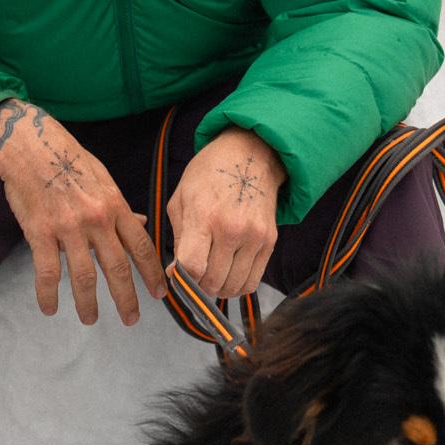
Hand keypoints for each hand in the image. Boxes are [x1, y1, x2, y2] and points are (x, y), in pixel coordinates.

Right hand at [0, 100, 167, 325]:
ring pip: (84, 276)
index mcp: (114, 207)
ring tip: (90, 319)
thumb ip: (120, 207)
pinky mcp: (40, 233)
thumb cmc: (69, 162)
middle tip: (131, 319)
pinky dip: (48, 295)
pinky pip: (47, 272)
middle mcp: (96, 220)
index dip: (152, 273)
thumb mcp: (103, 180)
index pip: (141, 247)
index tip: (159, 294)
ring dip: (88, 303)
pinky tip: (50, 308)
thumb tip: (140, 224)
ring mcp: (68, 228)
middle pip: (117, 268)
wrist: (31, 148)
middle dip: (127, 299)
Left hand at [165, 126, 283, 304]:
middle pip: (212, 281)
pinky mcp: (269, 241)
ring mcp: (254, 237)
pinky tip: (228, 274)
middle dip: (198, 285)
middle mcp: (232, 229)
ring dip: (218, 288)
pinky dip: (237, 286)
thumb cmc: (209, 175)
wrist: (250, 156)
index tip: (177, 274)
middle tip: (193, 276)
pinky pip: (252, 281)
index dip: (182, 278)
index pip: (193, 266)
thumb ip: (178, 239)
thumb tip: (175, 273)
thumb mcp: (181, 199)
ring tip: (210, 276)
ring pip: (232, 287)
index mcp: (204, 216)